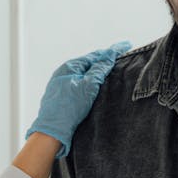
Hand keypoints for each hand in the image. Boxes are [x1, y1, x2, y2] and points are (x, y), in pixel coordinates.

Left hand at [25, 41, 130, 157]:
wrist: (51, 132)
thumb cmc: (67, 109)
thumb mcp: (88, 87)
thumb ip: (99, 70)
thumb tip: (109, 55)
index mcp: (69, 67)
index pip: (95, 55)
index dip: (112, 51)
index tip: (126, 45)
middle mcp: (64, 74)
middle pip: (89, 64)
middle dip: (104, 60)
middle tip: (120, 56)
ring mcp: (62, 86)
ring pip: (84, 75)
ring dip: (97, 72)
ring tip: (111, 70)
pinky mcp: (62, 97)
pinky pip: (80, 85)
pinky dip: (90, 83)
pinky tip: (96, 88)